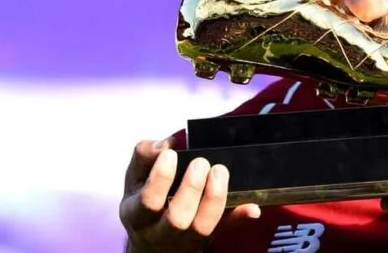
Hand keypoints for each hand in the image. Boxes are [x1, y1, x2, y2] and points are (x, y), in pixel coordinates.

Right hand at [119, 138, 260, 252]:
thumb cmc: (144, 200)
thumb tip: (167, 143)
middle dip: (192, 187)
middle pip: (177, 219)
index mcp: (138, 215)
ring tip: (219, 171)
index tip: (171, 154)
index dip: (160, 177)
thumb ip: (145, 156)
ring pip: (203, 227)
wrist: (152, 243)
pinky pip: (226, 230)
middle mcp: (161, 232)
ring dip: (215, 198)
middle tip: (201, 162)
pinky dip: (240, 218)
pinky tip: (252, 207)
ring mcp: (187, 238)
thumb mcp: (135, 178)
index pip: (148, 201)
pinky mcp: (209, 237)